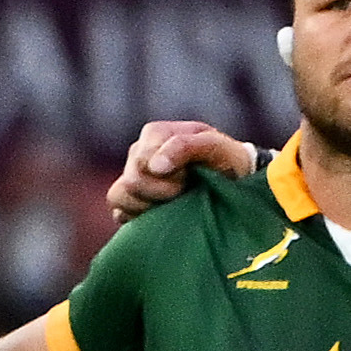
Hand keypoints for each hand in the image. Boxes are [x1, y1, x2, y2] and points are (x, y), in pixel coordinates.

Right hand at [107, 120, 256, 222]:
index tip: (190, 176)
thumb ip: (185, 146)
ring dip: (147, 204)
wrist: (232, 184)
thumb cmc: (226, 162)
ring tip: (171, 203)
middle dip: (160, 191)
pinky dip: (137, 216)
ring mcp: (129, 178)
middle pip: (131, 180)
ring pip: (118, 196)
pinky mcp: (127, 202)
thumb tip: (154, 166)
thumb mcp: (216, 147)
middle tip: (184, 190)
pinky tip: (159, 212)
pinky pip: (118, 212)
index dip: (168, 174)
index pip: (143, 159)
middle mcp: (138, 153)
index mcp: (155, 134)